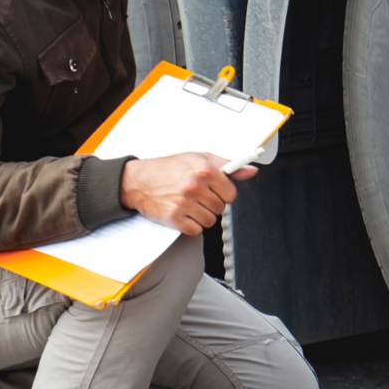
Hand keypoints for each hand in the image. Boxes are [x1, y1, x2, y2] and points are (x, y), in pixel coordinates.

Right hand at [119, 153, 257, 235]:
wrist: (138, 180)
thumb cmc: (168, 168)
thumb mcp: (198, 158)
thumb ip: (227, 165)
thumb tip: (250, 171)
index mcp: (204, 170)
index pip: (231, 193)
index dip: (225, 194)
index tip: (217, 192)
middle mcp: (194, 187)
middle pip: (220, 208)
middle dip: (212, 204)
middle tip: (199, 197)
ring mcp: (184, 204)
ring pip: (210, 221)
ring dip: (202, 216)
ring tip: (190, 205)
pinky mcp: (173, 218)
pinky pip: (196, 230)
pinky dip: (191, 226)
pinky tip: (184, 214)